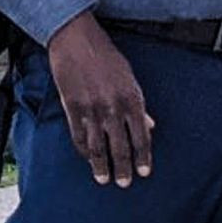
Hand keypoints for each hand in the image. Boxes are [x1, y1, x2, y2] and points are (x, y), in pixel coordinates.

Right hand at [46, 11, 155, 186]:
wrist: (76, 39)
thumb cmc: (105, 55)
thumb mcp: (129, 77)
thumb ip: (139, 104)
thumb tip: (150, 125)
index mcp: (132, 99)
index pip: (141, 137)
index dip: (143, 157)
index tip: (145, 172)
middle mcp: (113, 107)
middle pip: (120, 147)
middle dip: (124, 168)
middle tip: (124, 183)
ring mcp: (91, 109)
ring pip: (98, 146)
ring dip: (101, 166)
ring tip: (103, 179)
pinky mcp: (72, 107)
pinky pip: (78, 135)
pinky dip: (83, 150)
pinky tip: (86, 158)